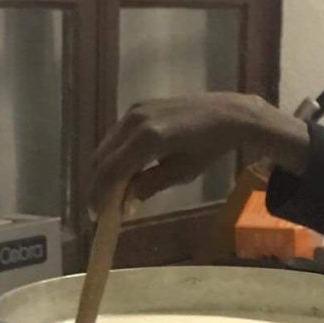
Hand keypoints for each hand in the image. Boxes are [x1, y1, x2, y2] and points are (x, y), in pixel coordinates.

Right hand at [88, 94, 308, 215]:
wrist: (227, 113)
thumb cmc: (210, 146)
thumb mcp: (183, 172)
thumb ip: (151, 184)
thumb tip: (125, 203)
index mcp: (148, 138)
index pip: (112, 170)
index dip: (99, 194)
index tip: (96, 215)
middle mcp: (135, 120)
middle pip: (102, 157)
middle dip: (98, 184)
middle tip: (101, 207)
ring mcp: (135, 110)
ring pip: (106, 145)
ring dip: (105, 170)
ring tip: (111, 193)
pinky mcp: (137, 107)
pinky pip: (117, 135)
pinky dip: (115, 155)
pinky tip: (124, 171)